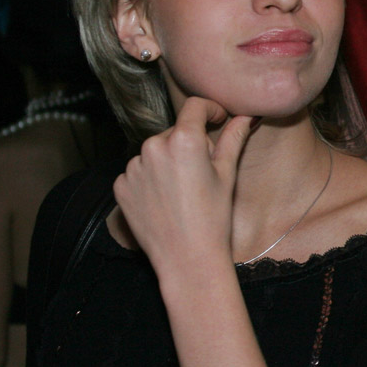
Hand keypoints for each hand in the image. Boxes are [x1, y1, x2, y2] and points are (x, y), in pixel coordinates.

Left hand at [114, 97, 252, 279]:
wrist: (187, 260)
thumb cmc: (213, 218)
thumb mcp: (227, 174)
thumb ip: (233, 138)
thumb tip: (245, 116)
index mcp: (183, 140)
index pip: (194, 106)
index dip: (210, 109)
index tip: (217, 119)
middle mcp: (152, 147)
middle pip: (174, 132)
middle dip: (189, 144)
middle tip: (202, 173)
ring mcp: (133, 167)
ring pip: (154, 152)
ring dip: (167, 162)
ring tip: (182, 192)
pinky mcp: (120, 186)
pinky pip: (138, 173)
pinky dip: (150, 180)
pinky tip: (164, 201)